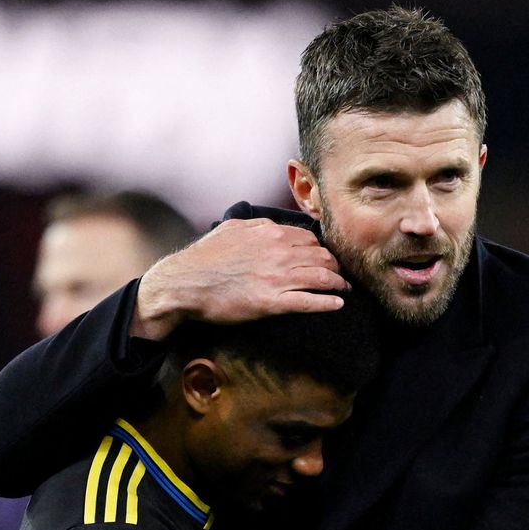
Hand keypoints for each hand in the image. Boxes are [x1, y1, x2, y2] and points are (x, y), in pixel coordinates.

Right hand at [130, 218, 349, 339]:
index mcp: (270, 233)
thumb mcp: (232, 228)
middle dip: (335, 266)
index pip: (310, 238)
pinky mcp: (271, 303)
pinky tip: (338, 304)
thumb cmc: (204, 257)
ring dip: (337, 283)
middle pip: (321, 257)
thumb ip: (257, 225)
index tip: (325, 257)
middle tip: (340, 274)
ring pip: (321, 277)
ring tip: (344, 288)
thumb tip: (274, 226)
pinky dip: (328, 303)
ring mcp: (276, 278)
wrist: (184, 283)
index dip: (321, 249)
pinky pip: (309, 302)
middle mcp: (278, 252)